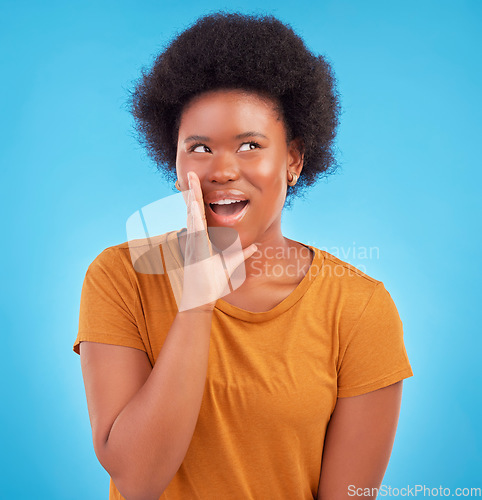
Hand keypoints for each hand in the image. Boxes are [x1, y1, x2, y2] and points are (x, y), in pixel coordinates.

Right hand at [177, 171, 256, 311]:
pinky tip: (194, 205)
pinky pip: (195, 230)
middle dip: (191, 192)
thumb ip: (241, 254)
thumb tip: (254, 247)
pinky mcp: (195, 250)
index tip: (199, 184)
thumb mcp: (231, 265)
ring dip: (191, 199)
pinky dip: (194, 217)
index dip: (199, 199)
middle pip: (193, 210)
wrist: (201, 300)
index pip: (200, 214)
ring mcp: (194, 244)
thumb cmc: (211, 284)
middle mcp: (196, 239)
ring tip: (190, 182)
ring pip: (192, 216)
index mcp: (202, 239)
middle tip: (191, 174)